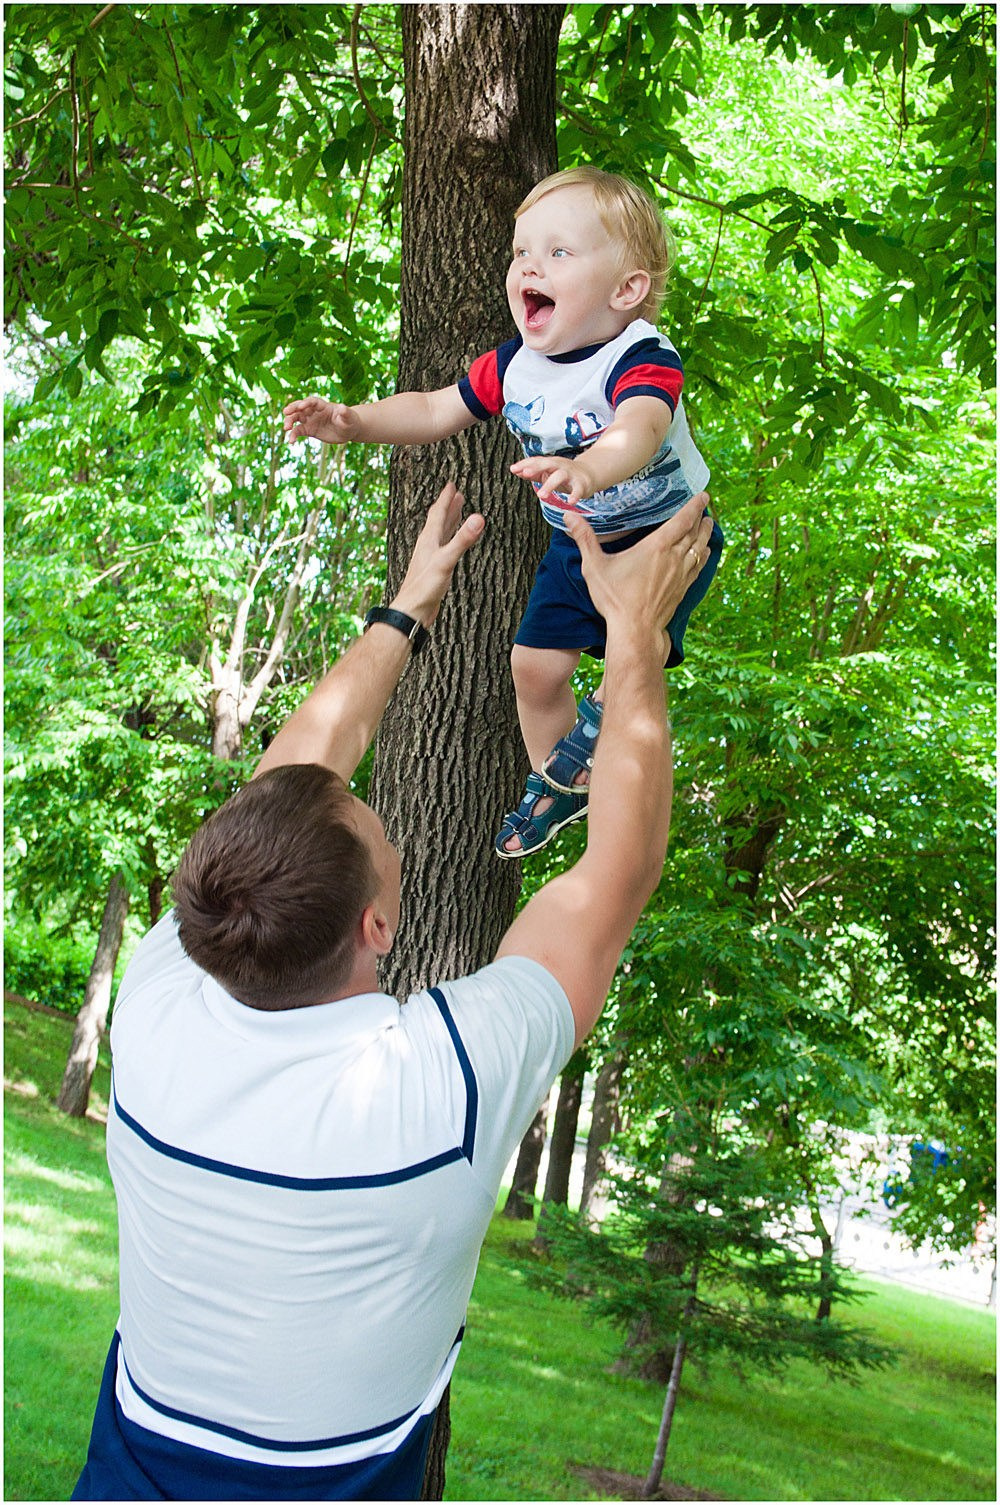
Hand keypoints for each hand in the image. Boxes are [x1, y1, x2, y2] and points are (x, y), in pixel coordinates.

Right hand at [283, 395, 359, 444]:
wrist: (348, 431)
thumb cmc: (350, 421)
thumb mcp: (349, 417)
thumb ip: (345, 413)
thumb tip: (342, 407)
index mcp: (323, 406)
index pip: (312, 401)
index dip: (306, 403)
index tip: (301, 407)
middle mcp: (314, 411)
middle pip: (301, 408)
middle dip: (293, 409)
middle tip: (285, 413)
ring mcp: (311, 420)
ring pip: (296, 419)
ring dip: (290, 422)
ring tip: (286, 428)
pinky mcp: (309, 430)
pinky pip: (299, 431)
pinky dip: (293, 435)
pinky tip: (291, 442)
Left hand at [391, 482, 485, 625]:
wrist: (412, 610)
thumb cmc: (425, 587)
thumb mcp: (446, 560)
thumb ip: (462, 540)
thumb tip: (478, 518)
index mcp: (429, 540)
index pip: (438, 513)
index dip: (445, 498)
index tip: (451, 484)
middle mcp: (428, 546)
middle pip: (438, 521)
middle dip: (448, 507)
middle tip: (455, 494)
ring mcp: (430, 558)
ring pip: (441, 534)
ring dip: (449, 522)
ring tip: (456, 512)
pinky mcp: (434, 570)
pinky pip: (444, 548)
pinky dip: (450, 540)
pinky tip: (451, 545)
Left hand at [510, 454, 594, 504]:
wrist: (588, 474)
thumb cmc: (563, 474)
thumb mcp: (547, 472)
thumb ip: (532, 473)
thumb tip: (515, 470)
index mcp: (550, 463)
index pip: (536, 461)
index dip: (525, 464)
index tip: (513, 469)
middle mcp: (559, 466)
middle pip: (547, 464)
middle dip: (536, 468)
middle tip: (525, 474)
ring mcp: (571, 474)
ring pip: (560, 476)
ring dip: (550, 485)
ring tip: (541, 495)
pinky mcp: (581, 484)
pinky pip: (578, 490)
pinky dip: (575, 495)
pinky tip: (570, 502)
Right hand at [564, 491, 714, 633]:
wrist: (635, 631)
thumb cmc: (615, 599)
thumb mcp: (595, 567)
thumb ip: (584, 539)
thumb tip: (570, 516)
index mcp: (656, 547)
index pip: (682, 520)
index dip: (694, 506)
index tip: (703, 495)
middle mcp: (673, 558)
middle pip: (694, 532)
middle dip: (701, 518)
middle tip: (705, 507)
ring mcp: (680, 575)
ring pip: (699, 549)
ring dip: (706, 535)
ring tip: (709, 525)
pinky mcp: (682, 590)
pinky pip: (698, 567)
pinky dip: (703, 556)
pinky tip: (705, 553)